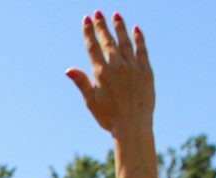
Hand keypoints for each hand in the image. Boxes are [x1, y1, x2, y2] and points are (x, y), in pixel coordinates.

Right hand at [66, 12, 151, 138]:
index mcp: (102, 74)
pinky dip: (138, 39)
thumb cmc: (109, 118)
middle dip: (102, 25)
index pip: (93, 47)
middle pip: (108, 41)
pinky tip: (135, 29)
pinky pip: (142, 50)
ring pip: (125, 42)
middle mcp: (118, 67)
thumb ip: (81, 83)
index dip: (88, 32)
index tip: (86, 19)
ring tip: (116, 15)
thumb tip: (69, 70)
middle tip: (98, 12)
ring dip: (120, 27)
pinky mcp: (146, 71)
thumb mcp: (91, 102)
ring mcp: (133, 67)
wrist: (133, 126)